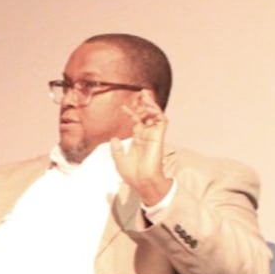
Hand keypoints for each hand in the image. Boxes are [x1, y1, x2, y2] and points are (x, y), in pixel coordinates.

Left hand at [110, 89, 170, 204]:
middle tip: (141, 92)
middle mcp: (147, 136)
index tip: (122, 106)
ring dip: (151, 105)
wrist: (142, 181)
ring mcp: (153, 136)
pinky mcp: (159, 137)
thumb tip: (113, 138)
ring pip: (156, 116)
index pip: (136, 122)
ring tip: (145, 95)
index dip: (130, 113)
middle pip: (147, 115)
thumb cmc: (132, 174)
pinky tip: (150, 106)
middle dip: (145, 104)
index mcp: (138, 140)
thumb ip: (116, 149)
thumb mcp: (119, 160)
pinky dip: (157, 112)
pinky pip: (161, 121)